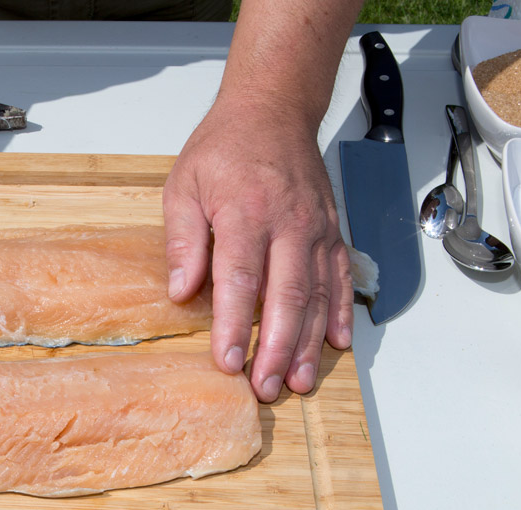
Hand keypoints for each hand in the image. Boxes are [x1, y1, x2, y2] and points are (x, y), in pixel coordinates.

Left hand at [161, 99, 353, 401]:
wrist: (273, 110)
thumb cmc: (223, 149)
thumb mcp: (183, 186)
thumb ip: (182, 241)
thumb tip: (180, 291)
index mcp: (245, 213)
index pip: (239, 280)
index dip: (232, 325)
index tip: (227, 362)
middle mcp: (288, 224)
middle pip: (285, 296)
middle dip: (275, 348)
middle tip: (265, 388)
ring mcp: (316, 229)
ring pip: (317, 295)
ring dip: (307, 343)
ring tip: (297, 381)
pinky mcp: (332, 232)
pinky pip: (341, 278)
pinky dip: (341, 314)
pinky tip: (335, 345)